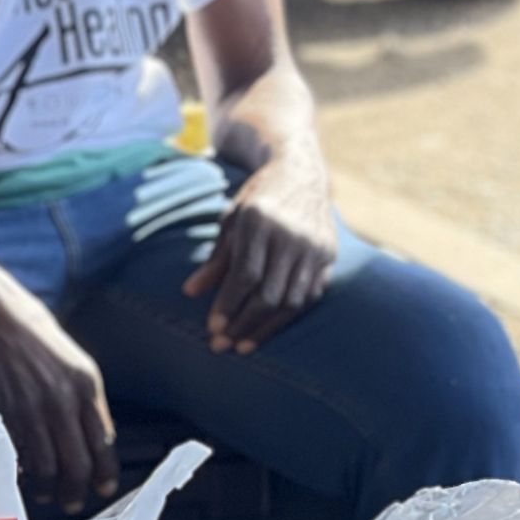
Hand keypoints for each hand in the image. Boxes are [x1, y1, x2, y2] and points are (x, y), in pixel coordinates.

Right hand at [0, 247, 118, 515]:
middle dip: (76, 489)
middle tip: (72, 500)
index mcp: (86, 382)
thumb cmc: (28, 330)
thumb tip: (85, 435)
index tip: (104, 485)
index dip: (104, 469)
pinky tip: (22, 474)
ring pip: (47, 467)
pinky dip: (21, 471)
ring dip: (48, 487)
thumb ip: (79, 396)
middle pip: (77, 462)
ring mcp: (30, 409)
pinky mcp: (1, 415)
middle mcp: (62, 399)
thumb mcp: (67, 359)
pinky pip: (16, 456)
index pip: (103, 440)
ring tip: (47, 493)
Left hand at [183, 147, 337, 352]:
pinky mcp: (329, 253)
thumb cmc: (258, 200)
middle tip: (220, 345)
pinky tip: (267, 329)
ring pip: (291, 300)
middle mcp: (292, 234)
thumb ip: (215, 259)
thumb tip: (189, 293)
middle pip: (269, 293)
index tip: (211, 328)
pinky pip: (310, 295)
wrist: (301, 174)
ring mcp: (315, 245)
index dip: (228, 305)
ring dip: (265, 328)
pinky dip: (288, 316)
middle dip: (242, 324)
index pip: (245, 275)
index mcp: (261, 220)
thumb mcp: (231, 221)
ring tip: (242, 345)